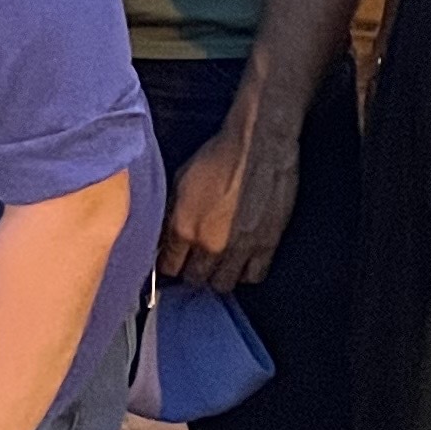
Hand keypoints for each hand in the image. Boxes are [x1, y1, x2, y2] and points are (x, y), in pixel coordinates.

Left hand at [156, 96, 301, 293]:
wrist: (258, 144)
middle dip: (192, 272)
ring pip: (222, 285)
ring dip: (218, 276)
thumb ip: (171, 215)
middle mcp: (209, 244)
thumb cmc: (217, 155)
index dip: (169, 265)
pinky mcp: (266, 246)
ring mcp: (239, 249)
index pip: (168, 267)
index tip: (173, 261)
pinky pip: (253, 277)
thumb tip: (164, 237)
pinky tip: (242, 260)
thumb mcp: (180, 181)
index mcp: (183, 227)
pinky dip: (246, 272)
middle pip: (195, 280)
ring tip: (219, 262)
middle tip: (196, 261)